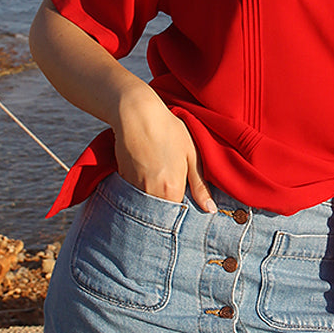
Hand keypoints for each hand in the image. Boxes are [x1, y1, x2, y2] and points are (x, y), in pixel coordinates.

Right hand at [112, 83, 216, 212]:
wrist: (137, 114)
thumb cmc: (169, 130)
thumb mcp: (192, 154)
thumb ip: (201, 186)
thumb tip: (211, 210)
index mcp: (172, 190)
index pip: (178, 219)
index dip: (183, 217)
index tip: (188, 212)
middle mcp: (151, 194)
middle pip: (160, 216)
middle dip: (167, 215)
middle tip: (174, 199)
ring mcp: (133, 188)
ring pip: (146, 206)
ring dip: (154, 203)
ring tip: (161, 184)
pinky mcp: (122, 180)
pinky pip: (133, 195)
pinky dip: (141, 193)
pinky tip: (148, 176)